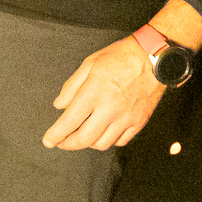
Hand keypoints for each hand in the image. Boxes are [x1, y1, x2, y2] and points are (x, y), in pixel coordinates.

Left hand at [43, 37, 165, 149]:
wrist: (154, 58)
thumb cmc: (120, 57)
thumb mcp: (89, 63)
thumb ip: (72, 86)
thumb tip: (59, 105)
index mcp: (94, 93)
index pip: (69, 121)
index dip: (56, 134)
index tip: (48, 140)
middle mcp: (109, 109)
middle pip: (85, 139)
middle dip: (68, 144)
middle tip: (61, 142)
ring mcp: (126, 118)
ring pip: (102, 144)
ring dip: (88, 143)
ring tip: (82, 135)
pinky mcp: (139, 122)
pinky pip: (120, 141)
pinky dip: (108, 141)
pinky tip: (102, 133)